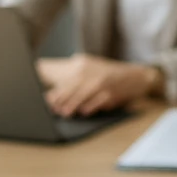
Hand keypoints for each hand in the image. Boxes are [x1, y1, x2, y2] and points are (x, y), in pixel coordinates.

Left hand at [40, 54, 161, 116]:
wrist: (136, 77)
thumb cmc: (107, 75)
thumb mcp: (88, 68)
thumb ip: (69, 78)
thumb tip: (49, 95)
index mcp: (80, 63)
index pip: (57, 71)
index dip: (46, 80)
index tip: (41, 94)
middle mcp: (89, 71)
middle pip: (67, 85)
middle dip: (57, 98)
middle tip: (50, 107)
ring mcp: (100, 83)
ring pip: (80, 95)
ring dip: (70, 105)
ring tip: (62, 112)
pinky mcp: (110, 94)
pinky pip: (96, 102)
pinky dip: (89, 107)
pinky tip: (83, 112)